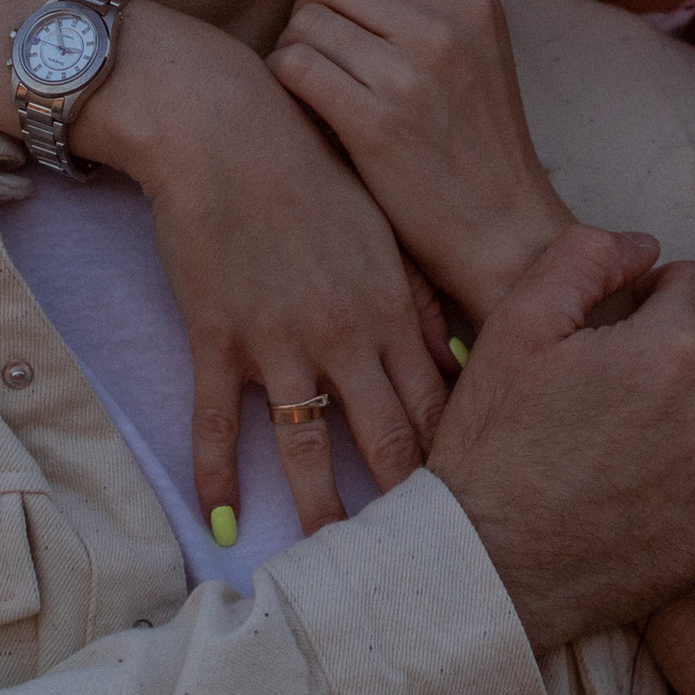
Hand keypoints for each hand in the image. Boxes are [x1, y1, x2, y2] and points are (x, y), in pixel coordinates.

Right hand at [108, 14, 454, 537]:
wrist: (225, 127)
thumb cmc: (310, 168)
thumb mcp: (382, 227)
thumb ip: (418, 298)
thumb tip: (458, 360)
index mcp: (392, 305)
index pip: (439, 404)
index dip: (460, 460)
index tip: (479, 507)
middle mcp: (345, 332)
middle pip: (387, 439)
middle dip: (409, 507)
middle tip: (426, 565)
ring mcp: (279, 338)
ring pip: (306, 447)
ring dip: (320, 513)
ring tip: (331, 568)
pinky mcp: (217, 335)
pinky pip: (215, 423)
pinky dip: (217, 476)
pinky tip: (222, 524)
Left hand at [270, 0, 570, 314]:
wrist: (503, 232)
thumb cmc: (475, 140)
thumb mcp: (475, 49)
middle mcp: (444, 26)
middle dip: (309, 10)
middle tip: (324, 53)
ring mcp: (411, 74)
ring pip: (304, 22)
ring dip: (296, 51)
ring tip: (324, 87)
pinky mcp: (376, 123)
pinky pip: (293, 67)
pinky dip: (285, 83)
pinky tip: (306, 108)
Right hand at [429, 229, 694, 655]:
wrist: (487, 562)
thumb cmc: (495, 441)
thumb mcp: (516, 324)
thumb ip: (584, 257)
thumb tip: (646, 244)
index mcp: (668, 349)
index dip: (654, 293)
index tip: (620, 324)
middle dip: (681, 343)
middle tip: (623, 378)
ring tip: (659, 419)